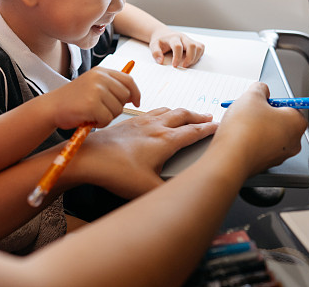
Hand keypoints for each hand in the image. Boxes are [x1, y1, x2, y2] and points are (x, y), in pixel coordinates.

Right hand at [42, 67, 140, 129]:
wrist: (51, 107)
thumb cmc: (73, 100)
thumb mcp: (92, 86)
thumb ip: (111, 86)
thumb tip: (134, 96)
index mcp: (101, 71)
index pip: (128, 80)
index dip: (135, 92)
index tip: (136, 102)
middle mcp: (100, 78)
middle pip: (125, 96)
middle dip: (117, 107)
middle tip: (102, 111)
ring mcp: (96, 90)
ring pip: (117, 109)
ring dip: (107, 116)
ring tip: (92, 114)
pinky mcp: (92, 104)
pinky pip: (107, 119)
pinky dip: (100, 123)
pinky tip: (88, 119)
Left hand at [72, 108, 217, 196]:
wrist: (90, 157)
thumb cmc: (116, 171)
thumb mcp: (147, 189)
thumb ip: (169, 194)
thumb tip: (183, 198)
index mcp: (165, 141)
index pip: (194, 131)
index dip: (209, 129)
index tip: (219, 126)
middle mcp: (156, 127)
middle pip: (183, 115)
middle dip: (198, 116)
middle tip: (208, 117)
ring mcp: (142, 122)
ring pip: (168, 110)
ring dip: (181, 111)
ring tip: (187, 114)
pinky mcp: (129, 122)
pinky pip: (152, 111)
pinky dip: (163, 111)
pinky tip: (157, 116)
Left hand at [149, 27, 204, 67]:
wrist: (164, 34)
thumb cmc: (160, 41)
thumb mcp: (153, 45)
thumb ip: (156, 53)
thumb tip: (161, 61)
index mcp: (173, 38)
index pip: (178, 46)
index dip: (177, 57)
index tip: (174, 65)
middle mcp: (183, 37)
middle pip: (192, 45)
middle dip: (189, 58)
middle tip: (184, 66)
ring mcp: (189, 39)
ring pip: (199, 47)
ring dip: (195, 57)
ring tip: (187, 63)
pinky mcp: (194, 42)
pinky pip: (201, 48)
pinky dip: (198, 55)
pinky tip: (191, 60)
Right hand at [213, 83, 306, 175]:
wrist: (230, 158)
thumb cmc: (245, 129)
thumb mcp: (251, 96)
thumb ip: (260, 89)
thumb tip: (262, 90)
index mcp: (296, 123)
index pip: (290, 106)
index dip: (273, 102)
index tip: (262, 101)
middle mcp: (293, 142)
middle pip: (280, 121)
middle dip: (264, 115)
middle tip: (249, 111)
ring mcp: (279, 156)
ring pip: (269, 135)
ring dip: (256, 128)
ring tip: (240, 124)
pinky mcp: (265, 164)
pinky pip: (260, 147)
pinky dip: (251, 141)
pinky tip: (238, 137)